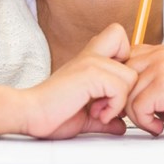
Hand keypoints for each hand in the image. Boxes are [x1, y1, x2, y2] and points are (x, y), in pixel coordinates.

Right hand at [20, 24, 135, 139]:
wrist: (30, 113)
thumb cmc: (51, 113)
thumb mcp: (85, 115)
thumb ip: (105, 117)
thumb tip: (120, 126)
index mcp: (89, 58)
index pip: (119, 37)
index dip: (125, 60)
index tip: (113, 86)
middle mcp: (91, 55)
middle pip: (133, 56)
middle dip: (127, 85)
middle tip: (109, 102)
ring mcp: (90, 62)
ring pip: (130, 76)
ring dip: (120, 100)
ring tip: (99, 111)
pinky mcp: (90, 74)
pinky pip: (120, 88)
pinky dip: (113, 107)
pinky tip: (96, 114)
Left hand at [123, 44, 163, 138]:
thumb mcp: (162, 82)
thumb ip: (140, 77)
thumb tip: (108, 87)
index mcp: (155, 51)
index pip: (118, 64)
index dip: (119, 87)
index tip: (126, 105)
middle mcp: (157, 54)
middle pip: (119, 80)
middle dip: (124, 103)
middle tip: (140, 116)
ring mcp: (161, 68)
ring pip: (125, 96)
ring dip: (137, 116)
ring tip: (154, 120)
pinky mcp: (163, 85)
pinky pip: (137, 108)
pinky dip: (145, 122)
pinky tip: (159, 125)